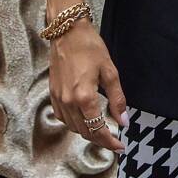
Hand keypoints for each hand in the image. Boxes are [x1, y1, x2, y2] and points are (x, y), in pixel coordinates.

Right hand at [48, 17, 126, 153]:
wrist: (67, 31)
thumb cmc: (90, 47)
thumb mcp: (109, 71)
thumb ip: (117, 98)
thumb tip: (124, 121)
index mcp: (84, 97)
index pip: (98, 129)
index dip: (110, 141)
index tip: (120, 146)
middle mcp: (69, 102)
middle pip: (85, 132)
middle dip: (100, 139)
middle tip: (114, 140)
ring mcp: (58, 99)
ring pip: (73, 127)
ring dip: (87, 133)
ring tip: (101, 131)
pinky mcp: (52, 94)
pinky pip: (63, 118)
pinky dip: (74, 124)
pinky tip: (83, 119)